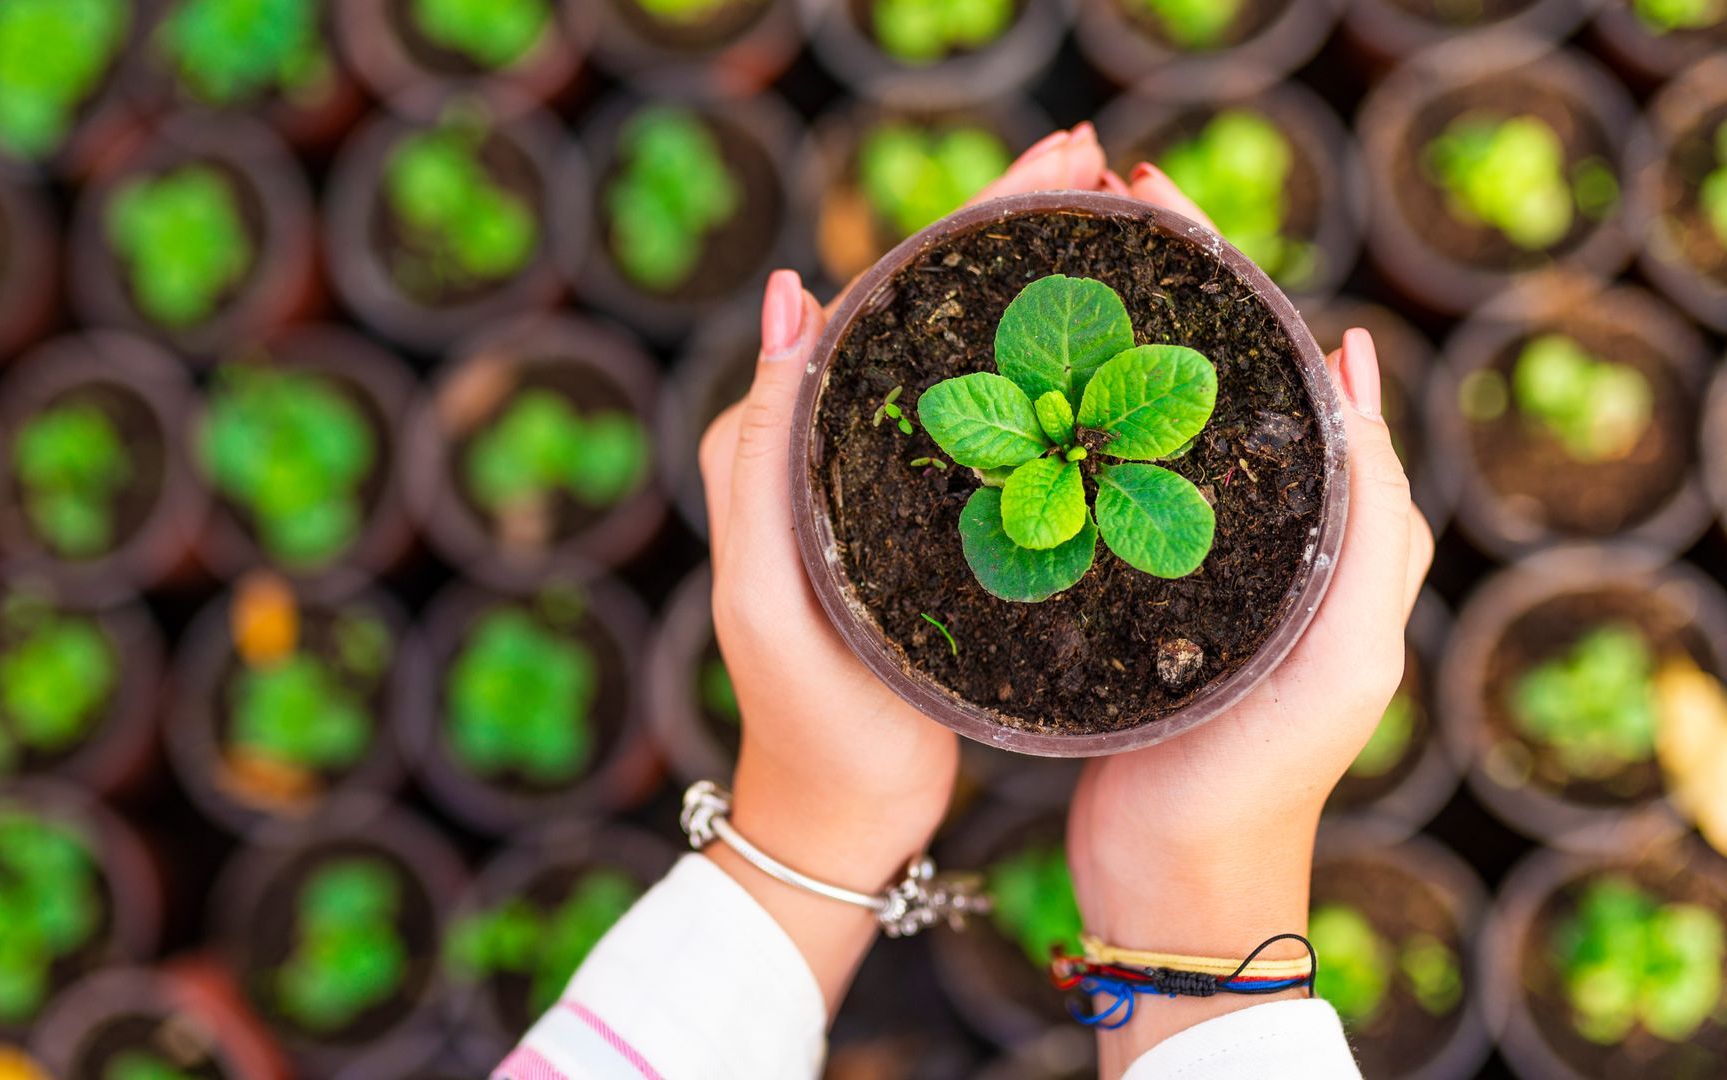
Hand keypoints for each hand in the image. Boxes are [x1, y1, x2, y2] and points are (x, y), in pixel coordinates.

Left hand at [696, 123, 1124, 1009]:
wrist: (835, 819)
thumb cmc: (808, 722)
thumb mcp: (769, 592)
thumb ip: (762, 451)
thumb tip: (790, 296)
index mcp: (775, 443)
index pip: (870, 299)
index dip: (960, 228)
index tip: (1052, 172)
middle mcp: (820, 443)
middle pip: (919, 309)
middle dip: (1003, 229)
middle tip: (1099, 170)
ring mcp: (874, 477)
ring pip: (954, 354)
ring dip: (1023, 283)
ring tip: (1108, 222)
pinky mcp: (918, 516)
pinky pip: (977, 415)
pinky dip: (1032, 367)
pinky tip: (1096, 344)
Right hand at [1065, 276, 1434, 1068]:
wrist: (1174, 888)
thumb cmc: (1261, 781)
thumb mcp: (1344, 652)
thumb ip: (1371, 523)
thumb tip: (1355, 368)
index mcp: (1324, 537)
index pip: (1285, 376)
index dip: (1232, 286)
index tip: (1162, 214)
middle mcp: (1253, 539)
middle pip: (1208, 387)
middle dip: (1160, 296)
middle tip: (1092, 219)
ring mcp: (1181, 569)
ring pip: (1146, 432)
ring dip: (1104, 352)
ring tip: (1049, 285)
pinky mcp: (1117, 601)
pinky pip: (1100, 492)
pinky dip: (1066, 432)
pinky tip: (1018, 399)